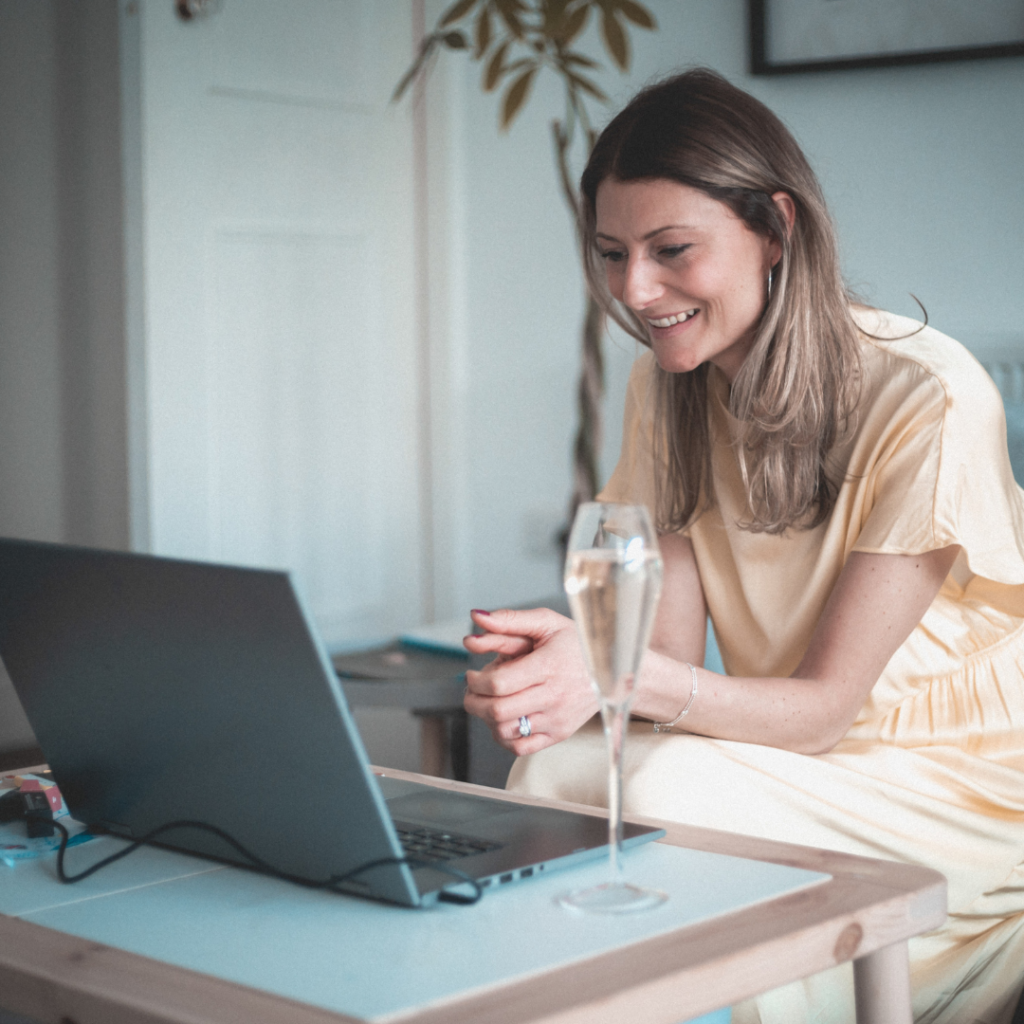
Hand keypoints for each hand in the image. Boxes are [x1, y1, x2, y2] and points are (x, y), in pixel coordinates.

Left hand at [463, 608, 598, 755]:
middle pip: (497, 710)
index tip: (472, 675)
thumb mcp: (547, 622)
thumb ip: (509, 620)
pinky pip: (520, 748)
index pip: (498, 684)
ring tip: (488, 702)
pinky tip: (504, 719)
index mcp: (548, 666)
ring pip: (505, 731)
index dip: (475, 681)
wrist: (615, 671)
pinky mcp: (559, 734)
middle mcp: (554, 696)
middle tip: (472, 690)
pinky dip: (503, 737)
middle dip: (473, 701)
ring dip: (485, 719)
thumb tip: (476, 616)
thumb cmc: (577, 644)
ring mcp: (557, 719)